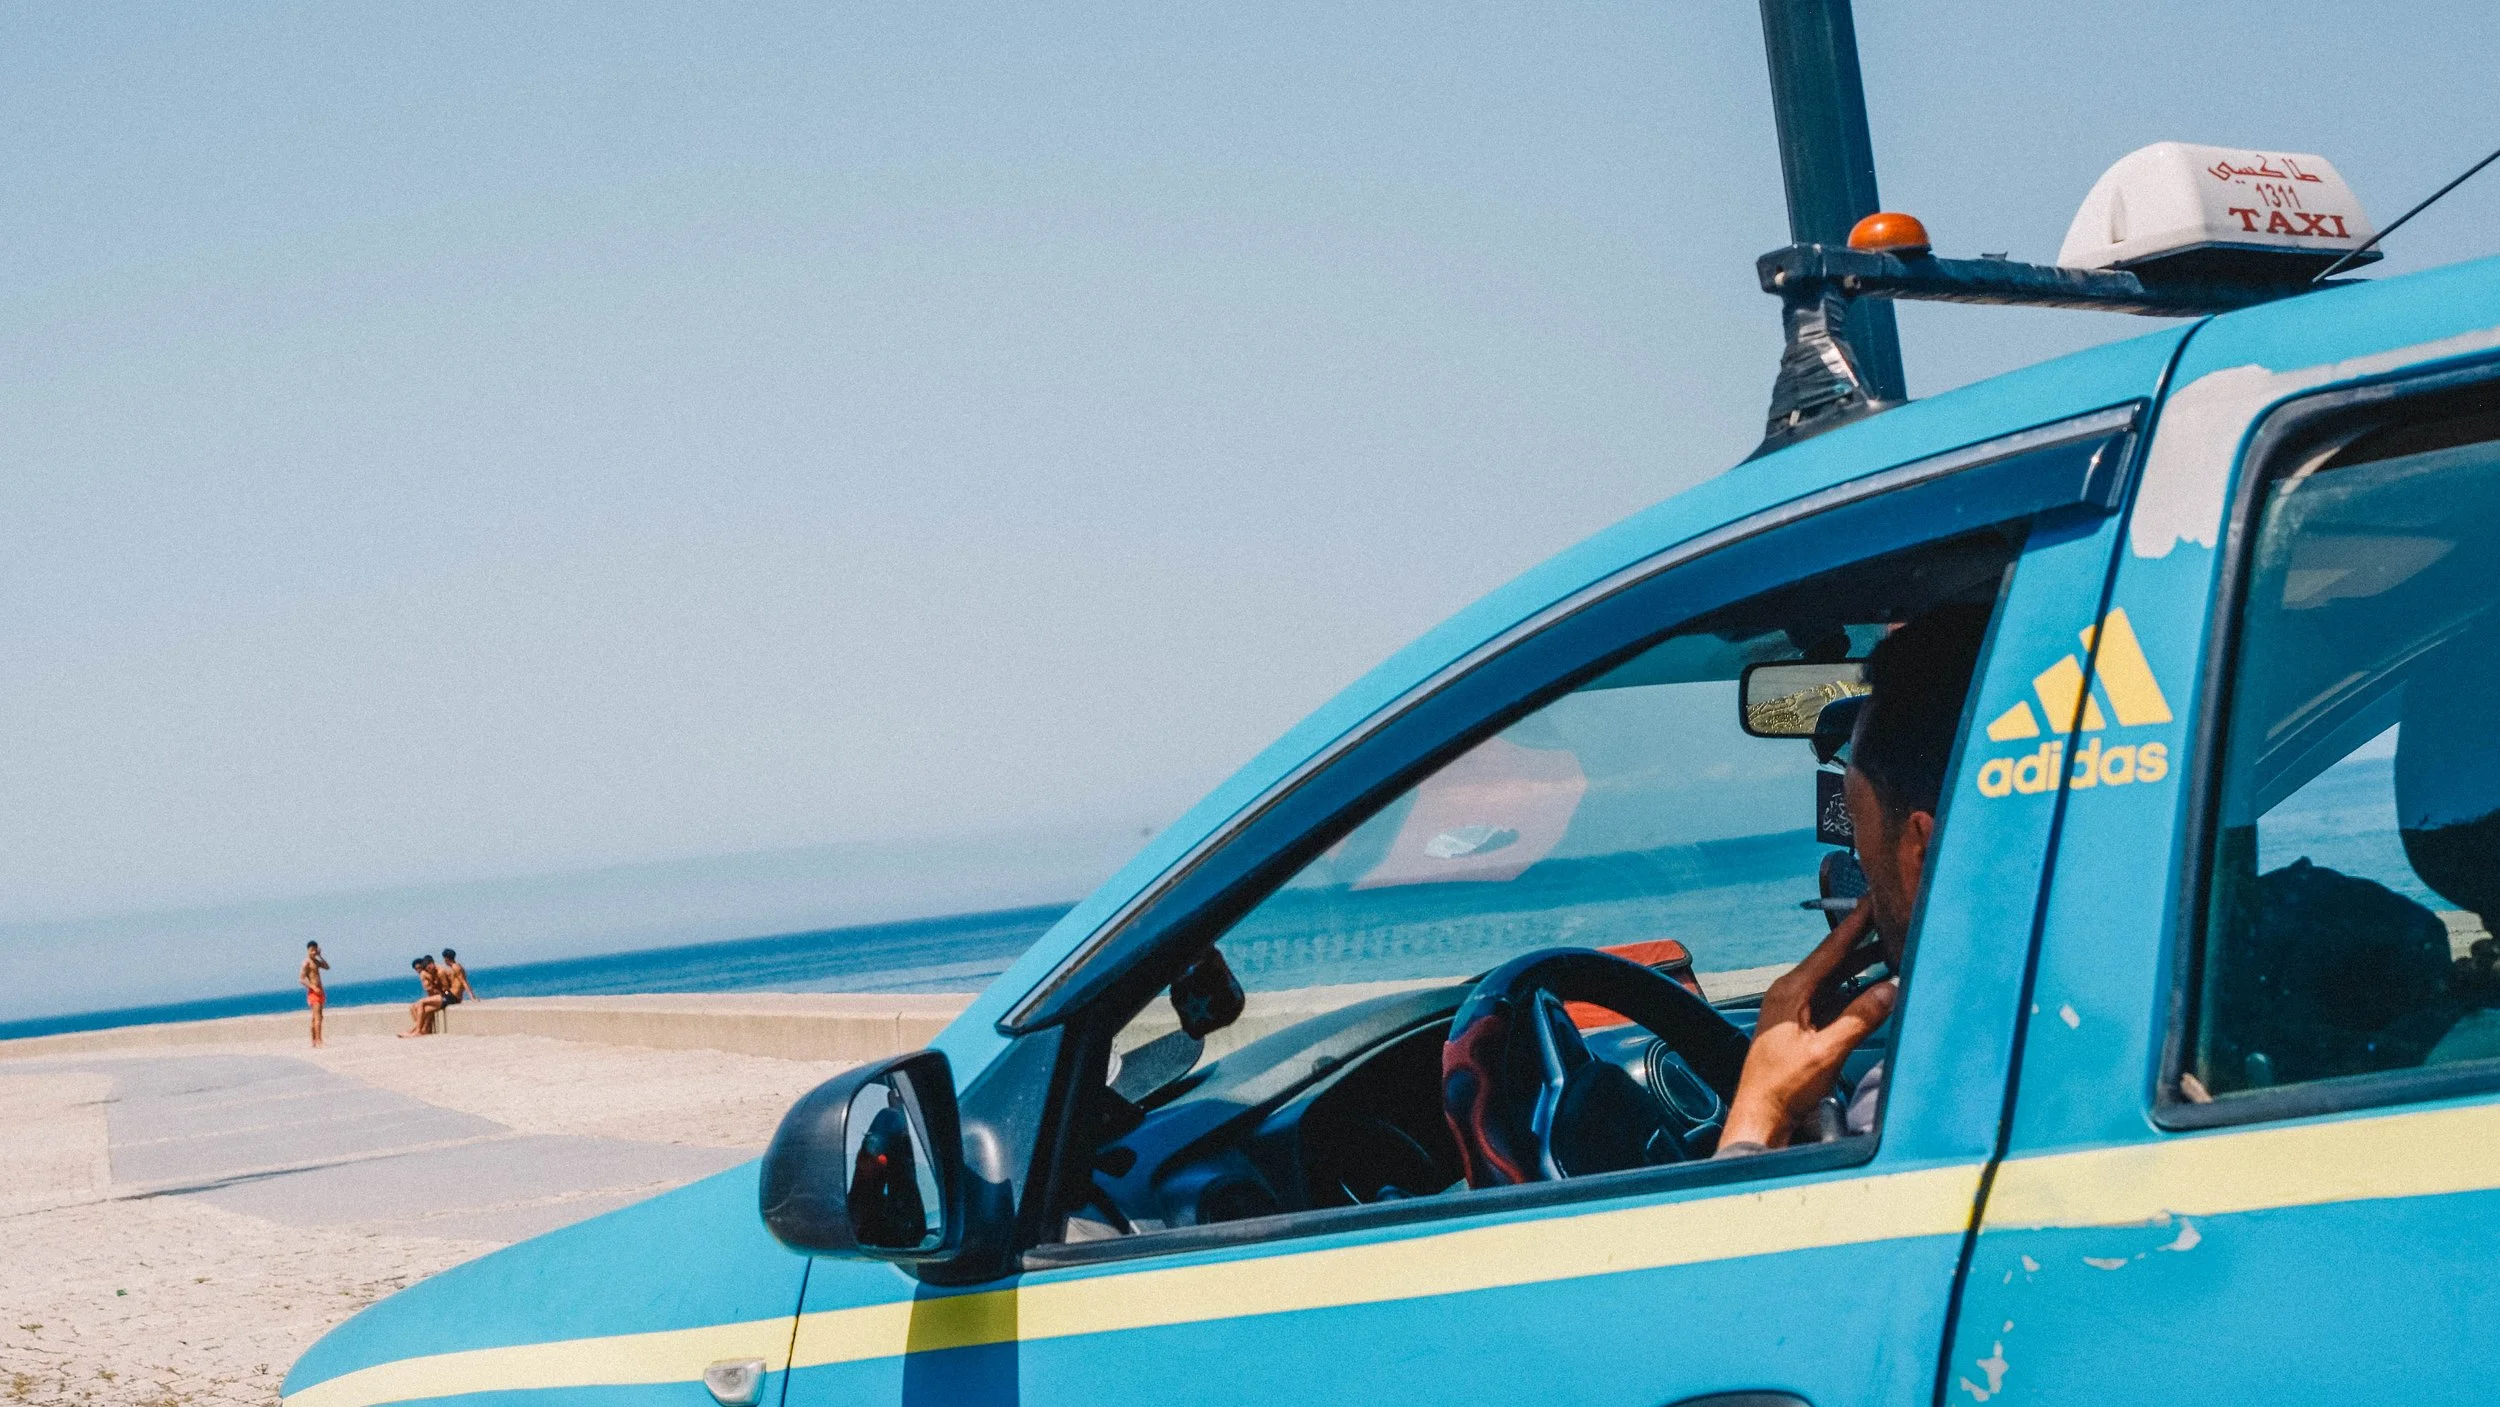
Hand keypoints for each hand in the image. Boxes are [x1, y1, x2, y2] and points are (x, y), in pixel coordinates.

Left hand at [1719, 902, 1897, 1148]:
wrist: (1761, 1115)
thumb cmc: (1783, 1087)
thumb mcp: (1826, 1052)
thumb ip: (1859, 1019)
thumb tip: (1890, 990)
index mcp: (1791, 992)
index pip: (1829, 950)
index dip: (1853, 924)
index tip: (1871, 901)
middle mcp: (1790, 994)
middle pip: (1832, 960)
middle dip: (1861, 941)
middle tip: (1888, 921)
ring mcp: (1794, 1010)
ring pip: (1834, 979)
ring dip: (1860, 967)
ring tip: (1888, 950)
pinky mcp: (1801, 1026)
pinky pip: (1831, 999)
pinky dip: (1853, 991)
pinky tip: (1872, 989)